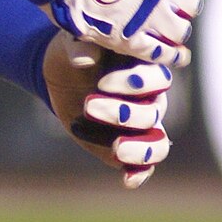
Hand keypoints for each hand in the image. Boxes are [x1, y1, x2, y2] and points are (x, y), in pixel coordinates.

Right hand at [28, 0, 200, 67]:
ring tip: (169, 34)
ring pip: (180, 31)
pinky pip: (161, 53)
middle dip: (182, 6)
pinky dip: (170, 57)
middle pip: (190, 3)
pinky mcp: (130, 39)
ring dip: (176, 32)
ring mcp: (149, 15)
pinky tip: (174, 57)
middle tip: (171, 10)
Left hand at [42, 32, 172, 189]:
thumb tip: (84, 57)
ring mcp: (142, 122)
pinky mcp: (130, 144)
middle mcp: (152, 97)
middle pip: (154, 111)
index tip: (102, 81)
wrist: (63, 71)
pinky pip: (146, 164)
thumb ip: (80, 46)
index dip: (135, 81)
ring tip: (116, 149)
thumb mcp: (74, 41)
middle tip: (88, 105)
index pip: (157, 76)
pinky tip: (127, 180)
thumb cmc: (75, 50)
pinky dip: (140, 173)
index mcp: (145, 67)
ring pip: (158, 143)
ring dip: (140, 149)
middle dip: (124, 113)